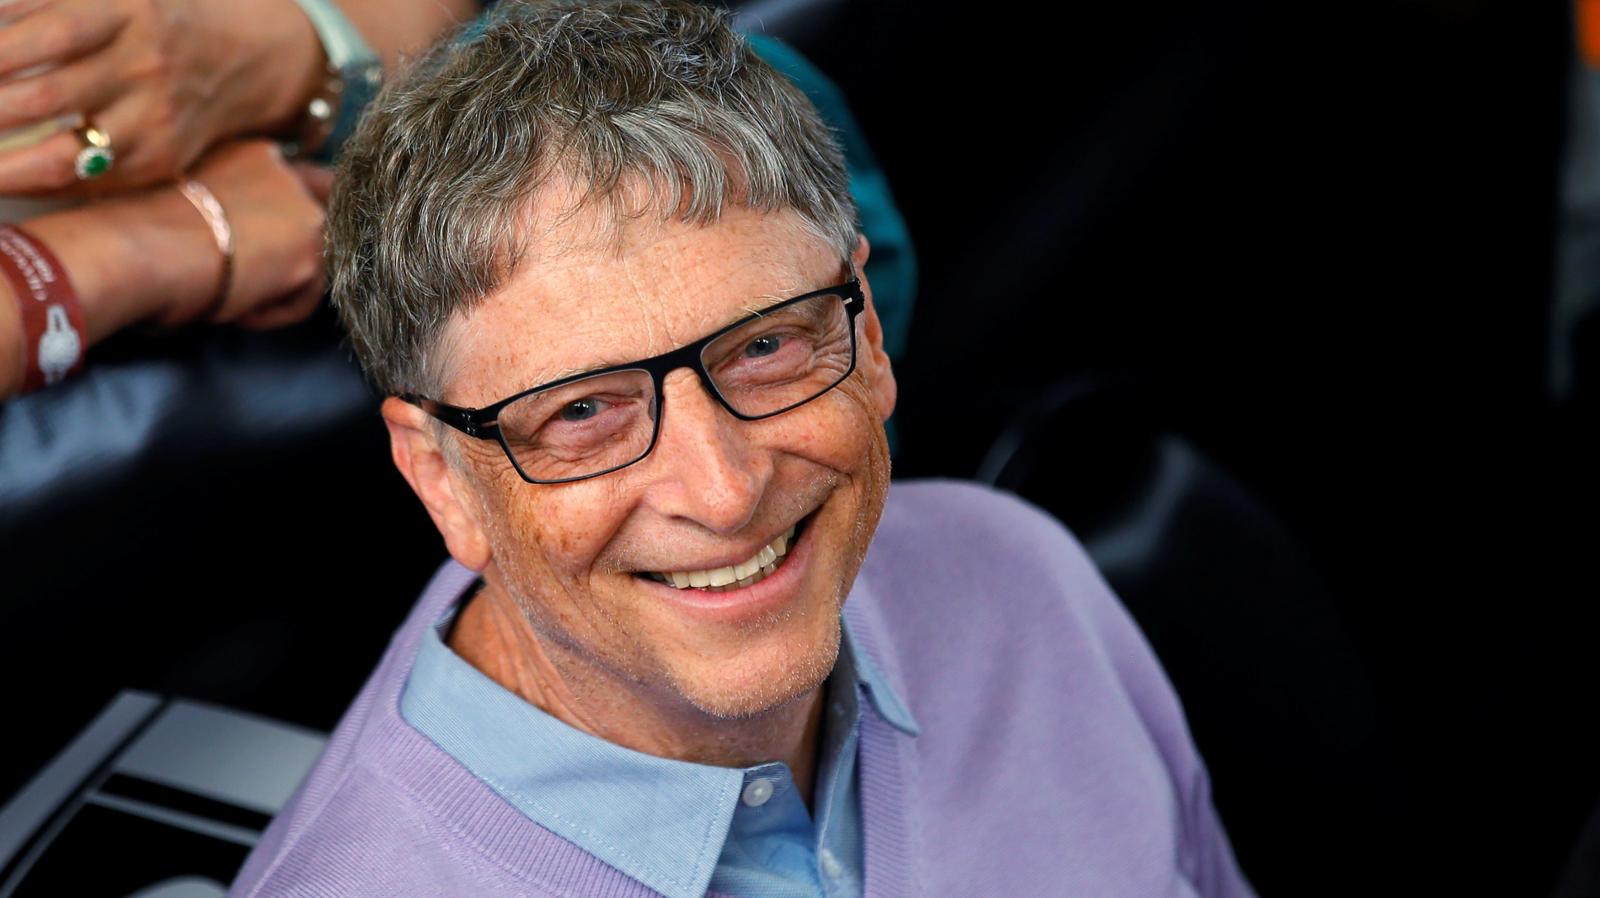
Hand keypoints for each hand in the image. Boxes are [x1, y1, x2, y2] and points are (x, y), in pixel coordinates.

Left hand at [0, 0, 321, 194]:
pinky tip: (3, 178)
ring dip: (1, 166)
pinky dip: (38, 182)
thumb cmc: (145, 17)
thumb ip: (35, 7)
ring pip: (66, 155)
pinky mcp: (163, 159)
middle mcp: (147, 65)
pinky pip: (91, 181)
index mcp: (127, 9)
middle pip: (47, 96)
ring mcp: (157, 119)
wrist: (239, 57)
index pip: (46, 32)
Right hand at [153, 140, 328, 329]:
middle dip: (292, 253)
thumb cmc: (136, 233)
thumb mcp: (189, 204)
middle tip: (249, 278)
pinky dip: (272, 312)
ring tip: (228, 295)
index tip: (261, 248)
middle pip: (316, 221)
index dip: (284, 221)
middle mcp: (286, 173)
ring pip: (312, 263)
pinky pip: (304, 297)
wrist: (133, 246)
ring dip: (275, 287)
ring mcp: (303, 210)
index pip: (294, 184)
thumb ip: (226, 209)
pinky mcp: (308, 253)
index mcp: (251, 153)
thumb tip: (241, 241)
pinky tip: (236, 308)